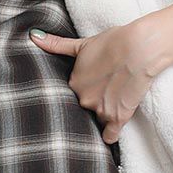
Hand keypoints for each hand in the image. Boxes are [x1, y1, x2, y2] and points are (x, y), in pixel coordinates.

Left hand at [28, 16, 172, 143]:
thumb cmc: (114, 42)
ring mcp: (100, 110)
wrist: (139, 48)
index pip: (73, 93)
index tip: (93, 84)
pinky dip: (110, 136)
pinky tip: (109, 135)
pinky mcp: (118, 117)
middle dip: (92, 101)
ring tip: (111, 105)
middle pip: (84, 106)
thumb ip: (56, 44)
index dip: (85, 88)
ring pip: (95, 120)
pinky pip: (109, 136)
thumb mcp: (82, 43)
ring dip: (101, 116)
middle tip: (105, 92)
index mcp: (73, 83)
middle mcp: (83, 98)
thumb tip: (33, 36)